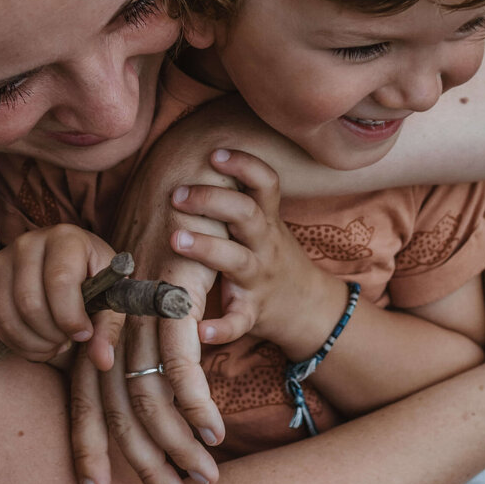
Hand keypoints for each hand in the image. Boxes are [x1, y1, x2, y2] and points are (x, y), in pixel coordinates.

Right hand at [0, 225, 121, 369]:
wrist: (72, 262)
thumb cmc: (94, 277)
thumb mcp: (109, 298)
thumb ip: (106, 328)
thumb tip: (103, 361)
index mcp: (65, 238)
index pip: (59, 281)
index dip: (70, 317)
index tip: (83, 333)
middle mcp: (29, 243)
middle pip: (30, 303)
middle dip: (52, 334)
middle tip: (69, 338)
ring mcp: (4, 261)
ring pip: (10, 317)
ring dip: (35, 343)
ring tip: (56, 342)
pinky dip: (19, 343)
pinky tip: (40, 342)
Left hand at [77, 111, 240, 477]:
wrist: (184, 196)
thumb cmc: (167, 264)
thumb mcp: (141, 321)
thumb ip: (135, 363)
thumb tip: (136, 411)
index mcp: (98, 339)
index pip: (84, 406)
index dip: (89, 453)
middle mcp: (111, 333)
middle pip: (115, 414)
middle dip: (143, 464)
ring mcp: (139, 320)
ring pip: (149, 398)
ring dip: (178, 443)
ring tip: (202, 475)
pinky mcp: (173, 304)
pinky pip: (183, 364)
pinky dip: (196, 402)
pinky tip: (212, 430)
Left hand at [168, 149, 343, 357]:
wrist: (308, 308)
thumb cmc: (271, 255)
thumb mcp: (264, 222)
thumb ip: (237, 195)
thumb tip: (194, 152)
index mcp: (266, 220)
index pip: (265, 183)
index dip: (244, 165)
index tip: (214, 153)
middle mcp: (264, 245)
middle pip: (246, 214)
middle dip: (212, 200)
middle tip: (177, 195)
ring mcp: (259, 279)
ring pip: (238, 261)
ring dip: (207, 249)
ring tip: (176, 241)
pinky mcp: (253, 312)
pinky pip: (239, 321)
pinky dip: (221, 328)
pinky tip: (199, 331)